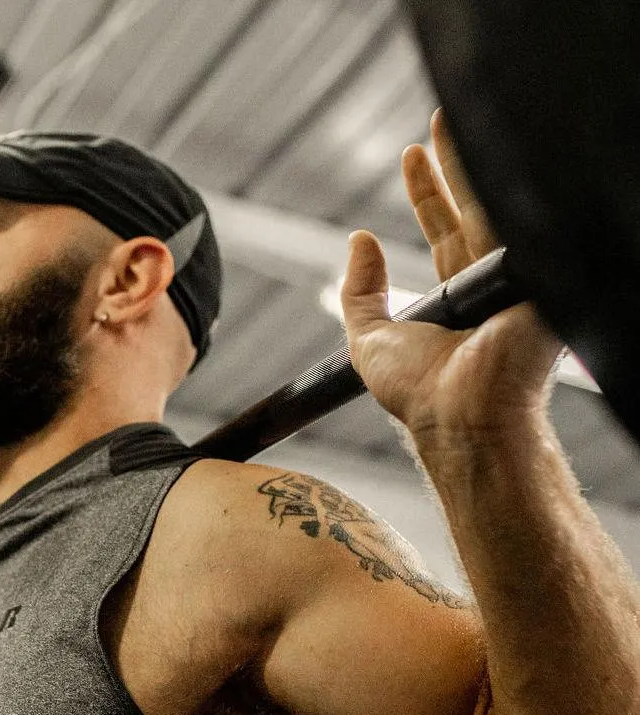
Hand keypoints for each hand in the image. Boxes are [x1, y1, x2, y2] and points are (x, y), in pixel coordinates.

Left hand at [342, 110, 562, 446]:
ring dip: (483, 160)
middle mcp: (490, 282)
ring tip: (460, 113)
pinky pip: (529, 222)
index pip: (445, 229)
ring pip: (500, 204)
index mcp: (457, 295)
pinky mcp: (542, 281)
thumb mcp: (370, 341)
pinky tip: (510, 148)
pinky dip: (517, 188)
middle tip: (442, 116)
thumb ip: (359, 294)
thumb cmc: (418, 393)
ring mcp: (519, 279)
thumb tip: (358, 241)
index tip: (410, 155)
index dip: (427, 192)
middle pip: (474, 206)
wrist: (459, 416)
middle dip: (458, 160)